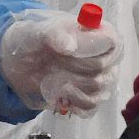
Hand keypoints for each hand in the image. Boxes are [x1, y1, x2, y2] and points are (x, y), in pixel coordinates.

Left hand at [0, 10, 123, 116]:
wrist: (27, 64)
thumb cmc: (39, 42)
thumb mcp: (41, 33)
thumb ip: (55, 35)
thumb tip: (69, 46)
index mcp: (101, 33)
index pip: (111, 41)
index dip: (90, 48)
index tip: (67, 51)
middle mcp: (108, 57)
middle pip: (102, 68)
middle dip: (72, 67)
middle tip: (54, 62)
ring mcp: (104, 80)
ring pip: (97, 88)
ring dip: (70, 84)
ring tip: (54, 76)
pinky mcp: (95, 99)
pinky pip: (91, 106)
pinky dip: (72, 102)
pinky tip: (60, 94)